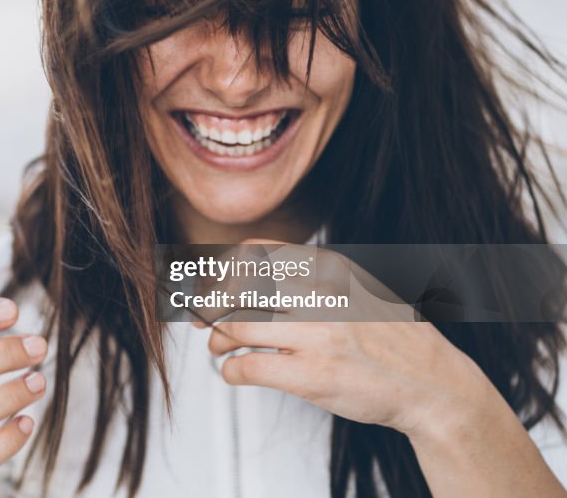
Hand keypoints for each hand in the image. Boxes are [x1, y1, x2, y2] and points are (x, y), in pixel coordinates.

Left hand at [200, 243, 489, 437]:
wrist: (434, 386)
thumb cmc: (389, 339)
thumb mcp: (356, 286)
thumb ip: (310, 275)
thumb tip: (244, 273)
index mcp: (329, 266)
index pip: (253, 251)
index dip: (222, 270)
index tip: (213, 288)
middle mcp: (321, 293)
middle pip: (237, 288)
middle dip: (210, 306)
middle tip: (202, 320)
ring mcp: (317, 334)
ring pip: (235, 326)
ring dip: (216, 340)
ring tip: (219, 348)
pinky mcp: (312, 375)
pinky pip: (247, 366)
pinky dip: (230, 370)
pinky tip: (234, 372)